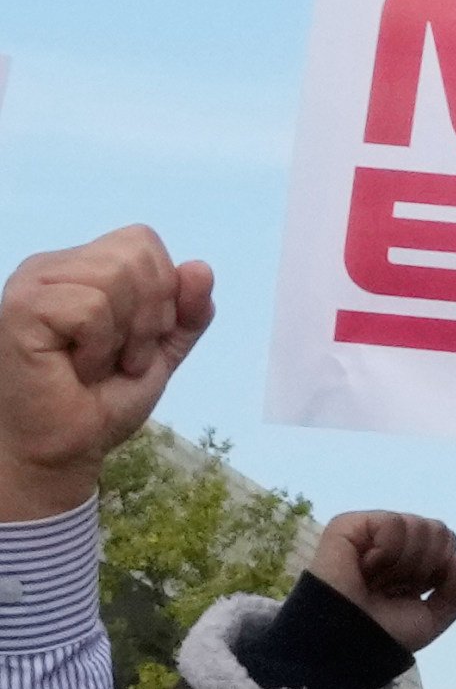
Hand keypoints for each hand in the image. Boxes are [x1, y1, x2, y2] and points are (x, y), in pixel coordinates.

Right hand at [0, 228, 215, 521]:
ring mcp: (31, 284)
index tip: (140, 339)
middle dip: (149, 316)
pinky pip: (92, 306)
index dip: (162, 292)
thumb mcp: (161, 348)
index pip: (142, 241)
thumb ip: (187, 310)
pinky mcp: (21, 309)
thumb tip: (200, 267)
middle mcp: (52, 267)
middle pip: (136, 255)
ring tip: (98, 364)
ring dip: (125, 335)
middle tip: (122, 357)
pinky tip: (76, 368)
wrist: (65, 448)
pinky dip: (99, 346)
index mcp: (81, 267)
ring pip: (115, 276)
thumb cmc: (102, 399)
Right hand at [306, 512, 455, 654]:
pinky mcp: (348, 526)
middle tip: (395, 586)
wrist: (349, 642)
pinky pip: (393, 523)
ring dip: (405, 563)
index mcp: (413, 560)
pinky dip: (387, 551)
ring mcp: (371, 532)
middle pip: (439, 530)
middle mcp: (394, 543)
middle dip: (425, 565)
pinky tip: (367, 567)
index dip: (441, 569)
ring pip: (420, 525)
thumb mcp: (434, 618)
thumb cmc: (385, 632)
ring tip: (378, 579)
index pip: (448, 541)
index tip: (415, 591)